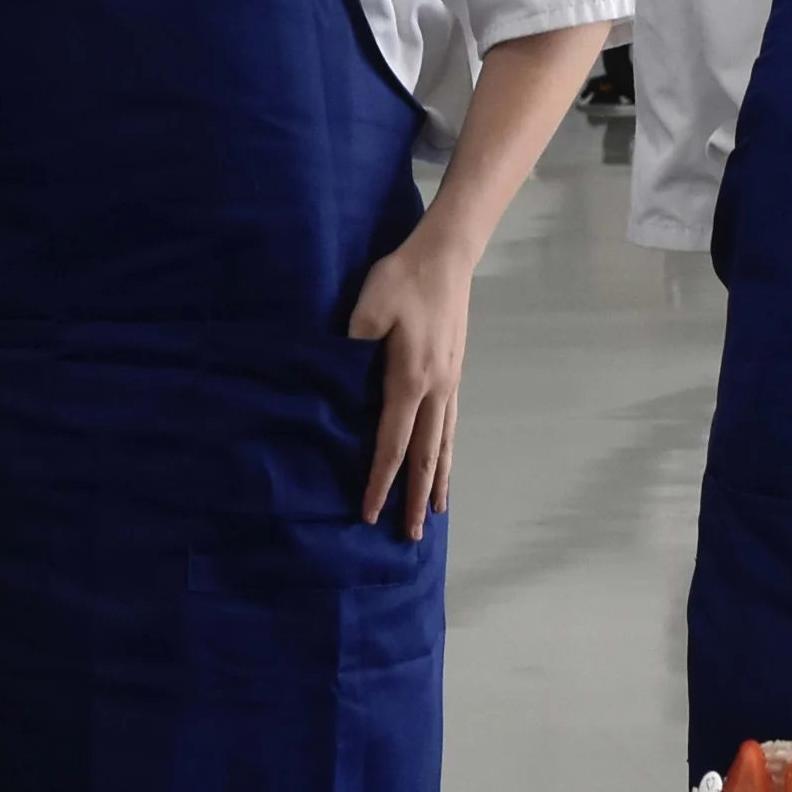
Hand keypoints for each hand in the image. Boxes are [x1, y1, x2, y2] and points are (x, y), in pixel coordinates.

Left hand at [344, 220, 481, 539]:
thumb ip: (351, 347)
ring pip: (444, 443)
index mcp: (410, 380)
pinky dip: (448, 452)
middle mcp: (435, 390)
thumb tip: (336, 383)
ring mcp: (450, 382)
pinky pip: (451, 424)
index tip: (370, 513)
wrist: (448, 255)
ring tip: (435, 511)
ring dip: (437, 480)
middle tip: (411, 536)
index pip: (392, 445)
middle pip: (425, 456)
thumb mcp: (367, 307)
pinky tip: (445, 461)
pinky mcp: (455, 371)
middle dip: (415, 497)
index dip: (380, 482)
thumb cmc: (403, 278)